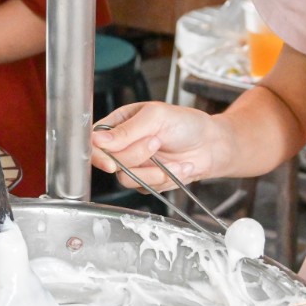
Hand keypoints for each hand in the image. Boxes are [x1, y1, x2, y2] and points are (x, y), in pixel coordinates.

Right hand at [90, 102, 217, 191]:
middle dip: (137, 157)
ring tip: (173, 159)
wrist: (211, 145)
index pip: (95, 142)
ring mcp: (134, 165)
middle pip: (110, 162)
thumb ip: (127, 130)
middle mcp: (123, 145)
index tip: (111, 162)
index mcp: (119, 124)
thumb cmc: (186, 124)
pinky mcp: (146, 181)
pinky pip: (145, 188)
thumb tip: (99, 140)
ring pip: (126, 179)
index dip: (99, 154)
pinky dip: (165, 180)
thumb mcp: (156, 117)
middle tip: (156, 143)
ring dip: (154, 172)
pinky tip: (179, 167)